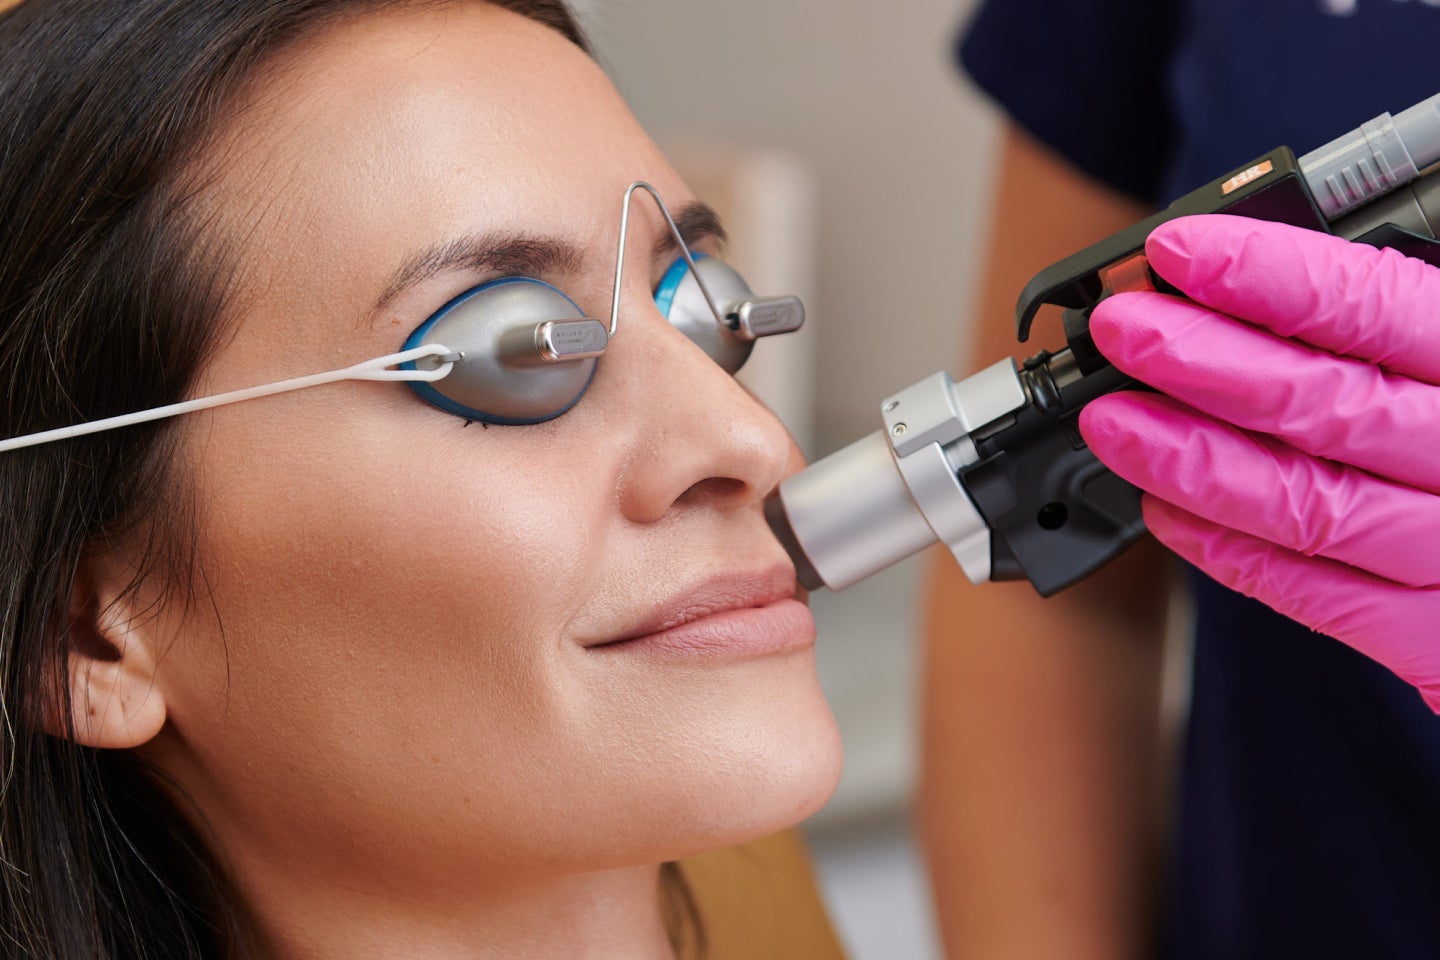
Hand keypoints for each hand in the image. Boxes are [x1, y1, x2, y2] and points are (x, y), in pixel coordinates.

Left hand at [1078, 214, 1439, 709]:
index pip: (1377, 307)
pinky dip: (1230, 553)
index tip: (1181, 251)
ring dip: (1192, 459)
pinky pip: (1315, 595)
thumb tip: (1298, 272)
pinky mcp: (1436, 642)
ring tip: (1114, 422)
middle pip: (1324, 405)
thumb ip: (1414, 318)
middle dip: (1202, 361)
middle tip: (1122, 329)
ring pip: (1304, 503)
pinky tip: (1165, 511)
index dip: (1268, 276)